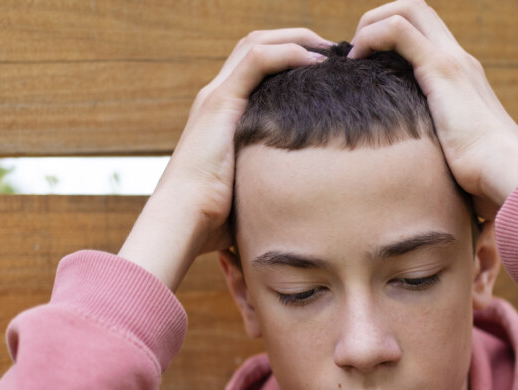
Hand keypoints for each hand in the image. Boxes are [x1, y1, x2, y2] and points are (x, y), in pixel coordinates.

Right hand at [119, 30, 327, 289]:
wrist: (183, 221)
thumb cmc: (214, 219)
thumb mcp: (251, 189)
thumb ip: (271, 180)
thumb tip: (305, 199)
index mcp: (221, 114)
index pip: (255, 66)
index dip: (289, 57)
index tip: (325, 69)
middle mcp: (216, 97)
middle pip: (256, 44)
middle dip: (297, 40)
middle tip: (334, 51)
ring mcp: (215, 97)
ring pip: (257, 43)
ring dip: (297, 39)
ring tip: (330, 50)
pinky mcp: (220, 103)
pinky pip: (257, 59)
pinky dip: (288, 53)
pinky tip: (316, 63)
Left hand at [349, 0, 517, 218]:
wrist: (508, 176)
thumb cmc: (487, 182)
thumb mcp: (458, 163)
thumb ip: (442, 159)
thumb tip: (432, 191)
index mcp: (464, 79)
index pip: (428, 35)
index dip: (394, 37)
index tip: (369, 66)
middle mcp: (460, 61)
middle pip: (418, 10)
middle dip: (380, 17)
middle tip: (357, 51)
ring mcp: (452, 61)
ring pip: (408, 9)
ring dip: (372, 22)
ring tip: (354, 55)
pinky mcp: (441, 70)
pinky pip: (398, 31)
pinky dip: (371, 36)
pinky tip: (357, 62)